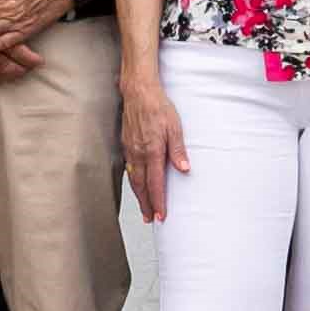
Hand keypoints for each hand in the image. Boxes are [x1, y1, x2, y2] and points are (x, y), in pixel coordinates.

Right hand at [121, 73, 185, 215]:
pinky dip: (133, 181)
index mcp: (152, 151)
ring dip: (139, 196)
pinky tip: (136, 184)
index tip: (162, 215)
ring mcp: (130, 149)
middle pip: (142, 186)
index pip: (155, 183)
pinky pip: (129, 168)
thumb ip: (178, 150)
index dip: (158, 201)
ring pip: (133, 179)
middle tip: (151, 219)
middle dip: (146, 205)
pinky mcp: (125, 144)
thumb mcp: (174, 126)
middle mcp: (138, 154)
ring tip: (144, 208)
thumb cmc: (158, 106)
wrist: (138, 91)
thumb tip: (184, 169)